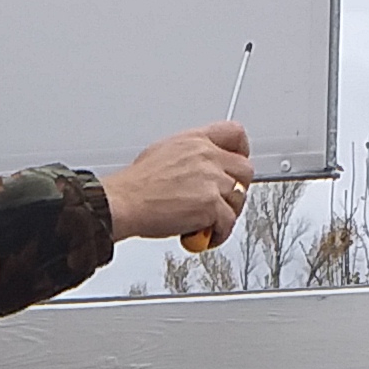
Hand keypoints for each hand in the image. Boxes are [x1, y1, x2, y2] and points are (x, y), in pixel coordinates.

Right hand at [102, 122, 251, 243]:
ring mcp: (211, 180)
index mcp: (195, 140)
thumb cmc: (136, 184)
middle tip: (225, 200)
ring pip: (239, 198)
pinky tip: (206, 235)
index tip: (237, 162)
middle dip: (238, 188)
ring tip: (211, 222)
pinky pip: (228, 222)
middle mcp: (207, 156)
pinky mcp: (211, 205)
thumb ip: (189, 155)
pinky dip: (220, 233)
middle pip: (245, 169)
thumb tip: (197, 167)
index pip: (234, 133)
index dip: (242, 150)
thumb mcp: (163, 152)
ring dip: (227, 213)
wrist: (124, 202)